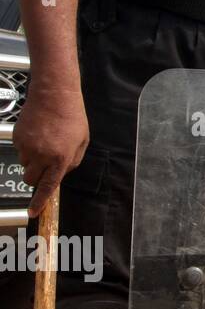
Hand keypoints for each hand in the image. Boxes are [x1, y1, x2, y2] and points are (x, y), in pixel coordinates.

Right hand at [15, 85, 88, 217]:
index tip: (33, 213)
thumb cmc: (72, 117)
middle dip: (36, 177)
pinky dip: (27, 147)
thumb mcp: (82, 141)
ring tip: (45, 141)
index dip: (39, 202)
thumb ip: (72, 161)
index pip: (48, 186)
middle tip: (45, 165)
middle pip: (31, 179)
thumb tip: (60, 174)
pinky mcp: (17, 138)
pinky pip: (20, 150)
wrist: (54, 95)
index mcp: (61, 158)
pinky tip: (38, 133)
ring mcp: (27, 147)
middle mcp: (42, 155)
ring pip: (25, 165)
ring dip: (33, 160)